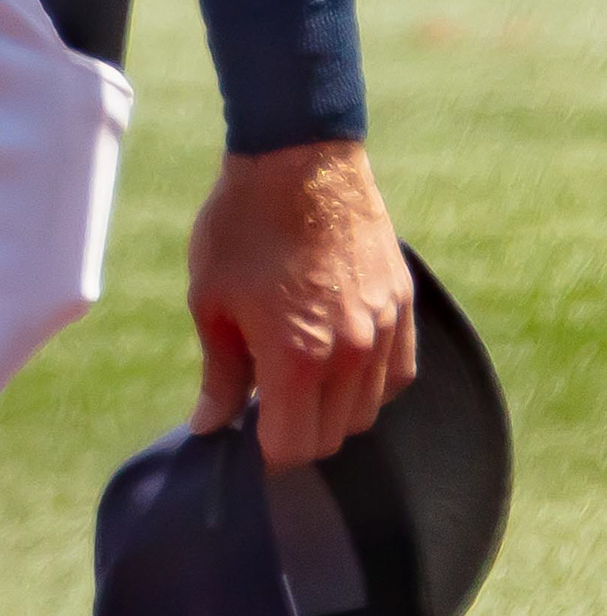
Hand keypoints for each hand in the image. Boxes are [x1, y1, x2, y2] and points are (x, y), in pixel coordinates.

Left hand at [185, 138, 414, 466]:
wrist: (298, 161)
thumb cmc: (242, 227)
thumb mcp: (211, 300)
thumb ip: (219, 372)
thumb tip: (210, 427)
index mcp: (297, 357)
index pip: (291, 446)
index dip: (263, 454)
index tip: (244, 442)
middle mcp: (352, 355)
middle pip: (331, 436)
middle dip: (294, 434)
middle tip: (262, 405)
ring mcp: (385, 332)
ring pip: (366, 411)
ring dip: (330, 410)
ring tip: (294, 374)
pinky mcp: (404, 309)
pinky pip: (396, 376)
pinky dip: (368, 384)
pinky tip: (336, 360)